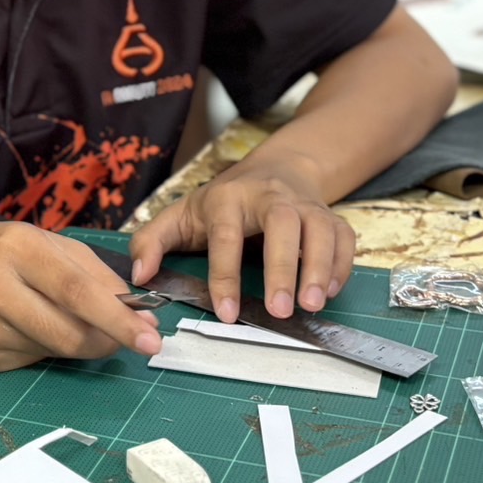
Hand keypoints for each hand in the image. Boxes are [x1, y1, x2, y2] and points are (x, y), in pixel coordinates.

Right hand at [0, 223, 162, 371]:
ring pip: (54, 351)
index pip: (76, 291)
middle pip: (67, 331)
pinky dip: (48, 349)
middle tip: (131, 340)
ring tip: (69, 321)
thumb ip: (94, 273)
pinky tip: (32, 328)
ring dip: (78, 344)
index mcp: (16, 248)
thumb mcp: (45, 243)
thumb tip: (139, 311)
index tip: (150, 337)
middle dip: (108, 341)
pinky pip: (33, 361)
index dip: (117, 318)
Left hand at [128, 164, 355, 322]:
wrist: (276, 168)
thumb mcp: (181, 214)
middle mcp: (271, 197)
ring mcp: (305, 205)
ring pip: (321, 229)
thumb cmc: (224, 201)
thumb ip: (151, 241)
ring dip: (321, 267)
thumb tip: (138, 275)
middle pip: (283, 224)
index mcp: (228, 199)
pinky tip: (331, 292)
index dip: (225, 276)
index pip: (226, 237)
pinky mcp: (331, 216)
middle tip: (280, 310)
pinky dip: (343, 264)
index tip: (227, 313)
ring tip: (313, 305)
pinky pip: (344, 238)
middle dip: (283, 267)